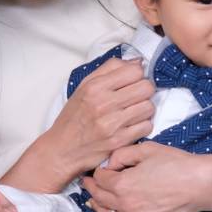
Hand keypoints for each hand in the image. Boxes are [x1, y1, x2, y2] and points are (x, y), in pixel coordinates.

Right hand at [43, 57, 154, 178]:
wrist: (62, 150)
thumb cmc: (74, 117)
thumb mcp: (84, 86)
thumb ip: (110, 69)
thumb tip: (138, 61)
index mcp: (95, 87)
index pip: (135, 71)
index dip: (138, 75)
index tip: (132, 81)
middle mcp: (104, 104)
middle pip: (146, 88)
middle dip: (144, 90)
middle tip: (135, 96)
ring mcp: (113, 124)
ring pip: (149, 107)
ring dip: (144, 108)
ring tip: (133, 111)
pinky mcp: (120, 141)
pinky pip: (147, 126)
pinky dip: (142, 125)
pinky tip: (131, 125)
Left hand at [82, 142, 211, 211]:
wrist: (201, 183)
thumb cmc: (175, 163)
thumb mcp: (146, 149)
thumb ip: (121, 154)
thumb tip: (109, 165)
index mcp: (121, 184)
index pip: (98, 179)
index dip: (95, 173)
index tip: (94, 171)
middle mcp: (124, 205)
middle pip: (99, 199)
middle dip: (91, 190)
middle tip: (88, 185)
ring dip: (100, 209)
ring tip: (97, 203)